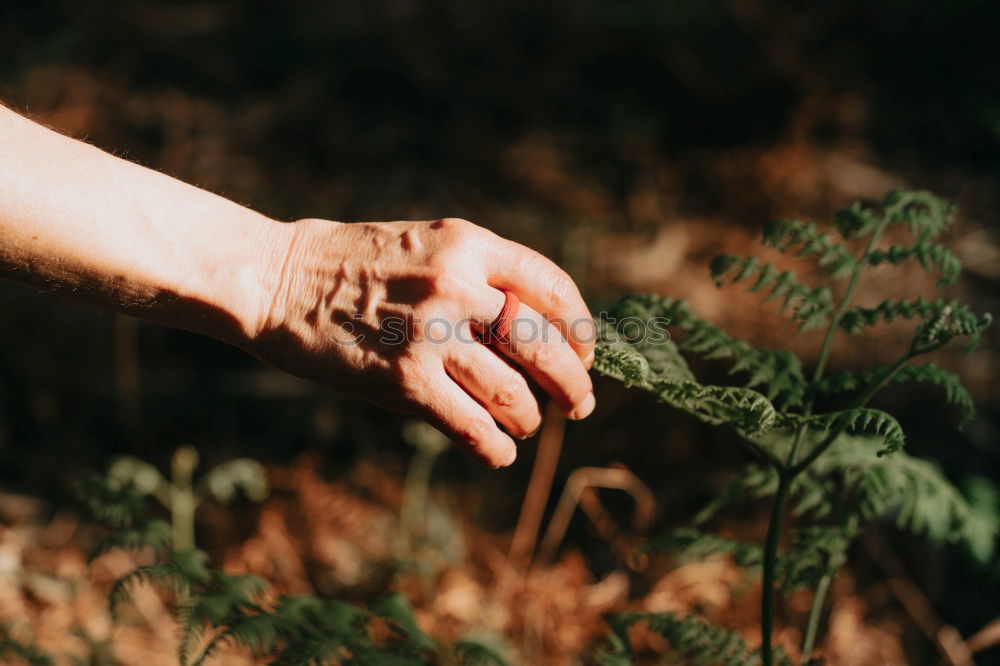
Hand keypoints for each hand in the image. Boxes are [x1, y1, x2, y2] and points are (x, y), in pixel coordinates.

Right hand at [251, 217, 595, 466]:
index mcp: (468, 244)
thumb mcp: (427, 246)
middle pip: (545, 346)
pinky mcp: (404, 381)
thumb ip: (480, 278)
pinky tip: (499, 452)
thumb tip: (539, 332)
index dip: (581, 329)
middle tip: (579, 405)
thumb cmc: (356, 265)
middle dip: (573, 384)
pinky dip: (495, 447)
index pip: (553, 289)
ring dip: (529, 418)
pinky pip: (472, 426)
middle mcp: (457, 284)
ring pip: (513, 393)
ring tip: (527, 425)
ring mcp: (431, 334)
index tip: (585, 353)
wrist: (280, 280)